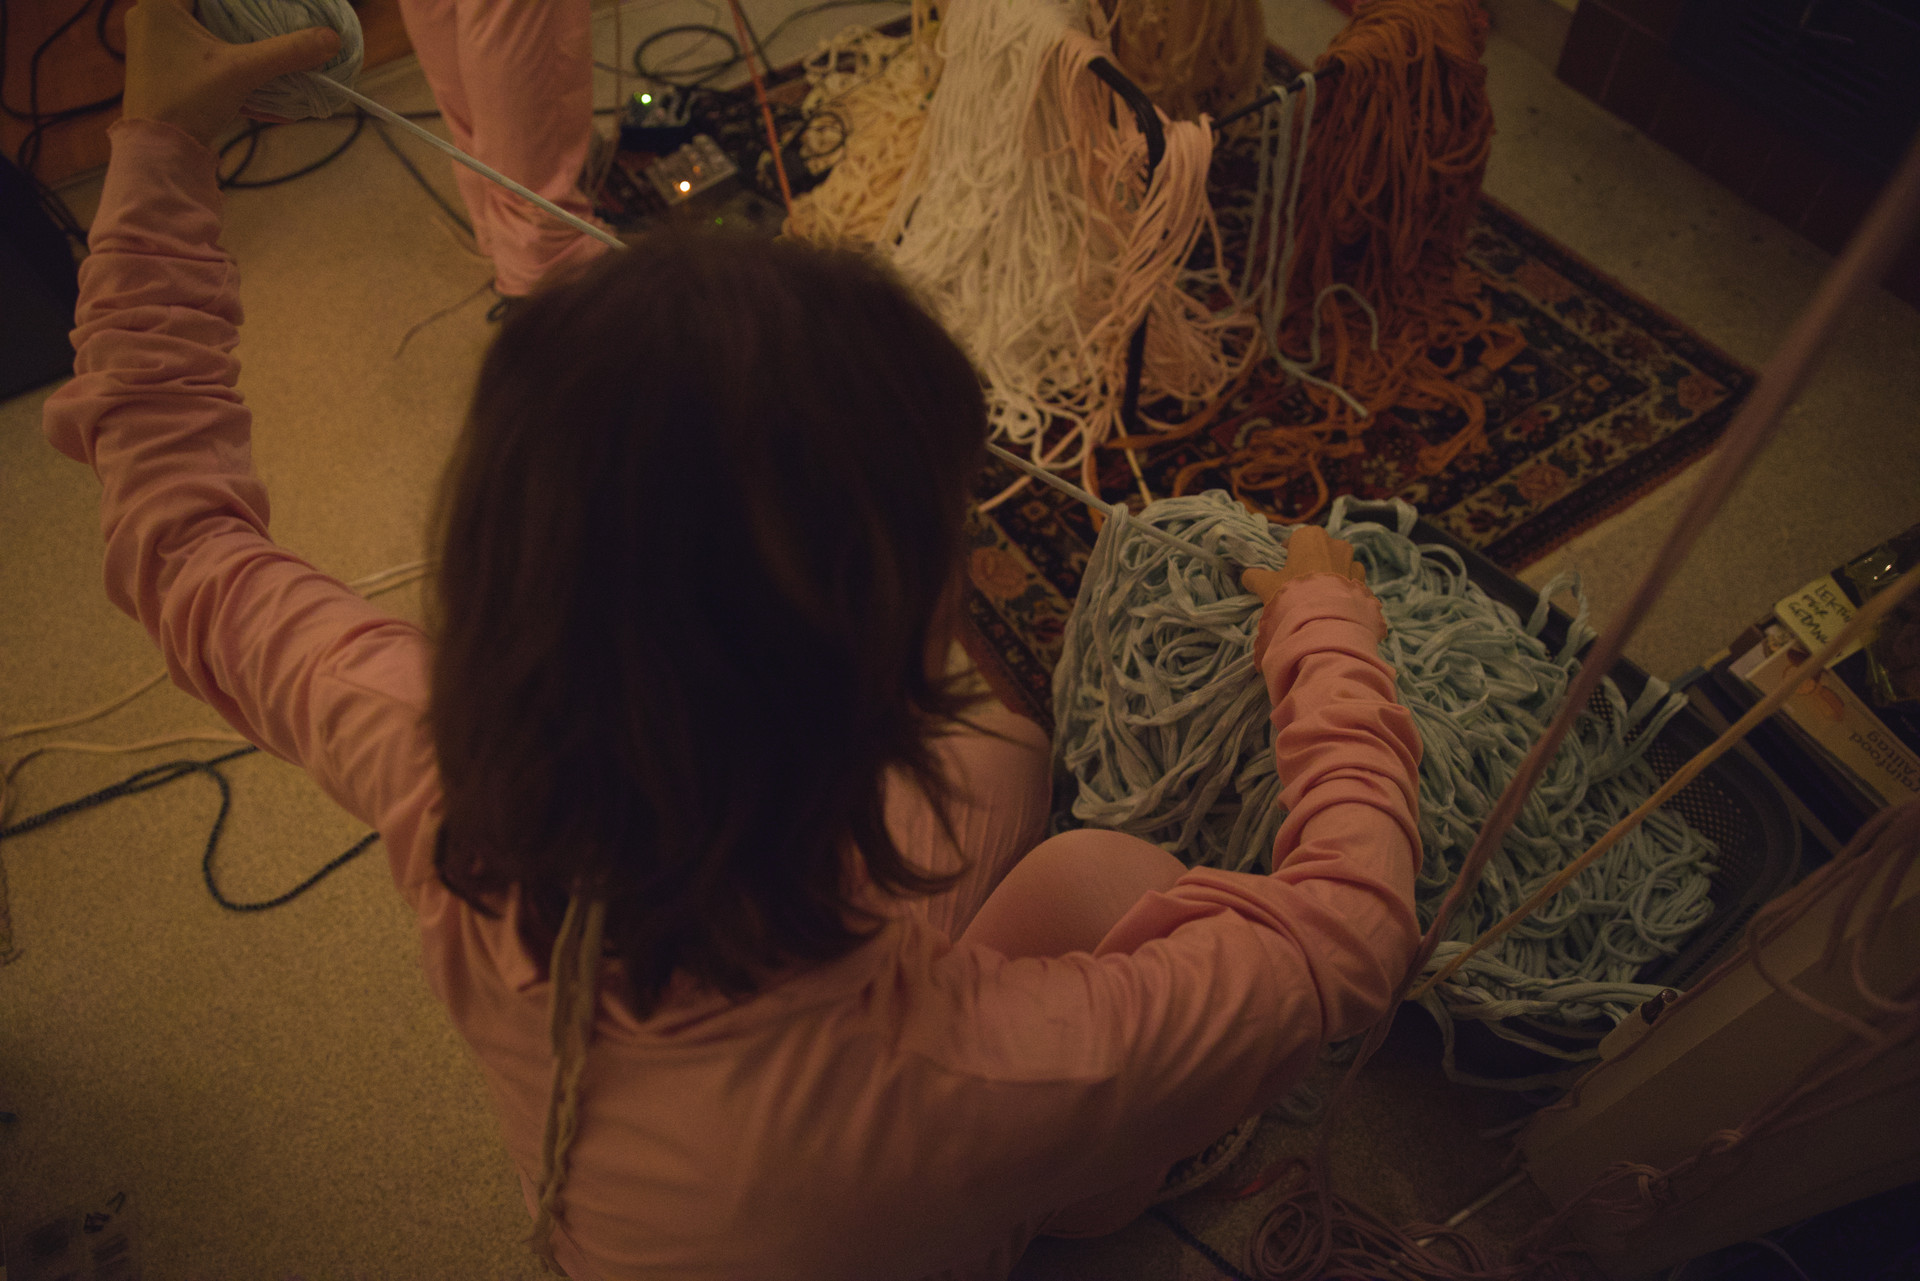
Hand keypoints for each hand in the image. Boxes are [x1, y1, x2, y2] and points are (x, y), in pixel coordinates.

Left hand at [123, 0, 340, 147]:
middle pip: (209, 8)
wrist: (159, 152)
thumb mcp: (243, 72)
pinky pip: (201, 57)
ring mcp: (154, 47)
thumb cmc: (189, 101)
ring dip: (238, 43)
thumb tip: (332, 38)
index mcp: (161, 5)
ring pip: (205, 33)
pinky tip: (258, 82)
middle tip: (272, 24)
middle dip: (242, 19)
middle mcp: (151, 19)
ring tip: (270, 51)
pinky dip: (228, 65)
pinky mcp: (162, 72)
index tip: (266, 8)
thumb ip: (287, 52)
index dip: (242, 2)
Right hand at [1240, 525, 1367, 604]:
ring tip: (1320, 593)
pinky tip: (1335, 602)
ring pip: (1341, 563)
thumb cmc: (1292, 593)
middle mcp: (1336, 544)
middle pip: (1322, 548)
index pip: (1298, 537)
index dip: (1290, 549)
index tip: (1284, 562)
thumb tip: (1247, 576)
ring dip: (1333, 572)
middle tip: (1301, 579)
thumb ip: (1254, 577)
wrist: (1324, 621)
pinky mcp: (1364, 583)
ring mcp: (1353, 563)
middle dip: (1314, 559)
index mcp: (1311, 537)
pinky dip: (1345, 588)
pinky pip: (1353, 581)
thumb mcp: (1265, 585)